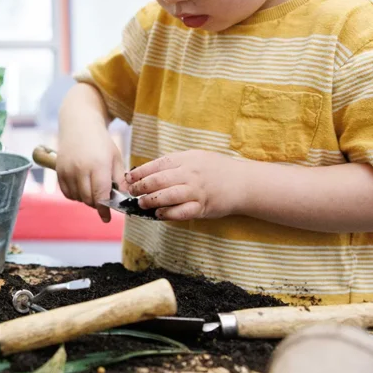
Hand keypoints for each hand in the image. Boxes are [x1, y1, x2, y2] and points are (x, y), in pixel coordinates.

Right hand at [55, 128, 127, 222]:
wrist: (79, 124)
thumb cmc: (101, 141)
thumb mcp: (115, 157)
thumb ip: (119, 179)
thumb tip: (122, 198)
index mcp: (98, 166)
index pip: (100, 196)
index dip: (104, 210)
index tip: (106, 218)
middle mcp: (80, 169)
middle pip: (88, 199)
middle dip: (97, 203)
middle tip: (103, 197)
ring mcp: (67, 170)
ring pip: (77, 198)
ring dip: (86, 198)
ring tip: (92, 187)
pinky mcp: (58, 171)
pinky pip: (67, 193)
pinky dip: (75, 194)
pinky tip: (82, 185)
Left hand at [126, 150, 244, 220]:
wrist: (243, 182)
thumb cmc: (215, 169)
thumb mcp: (195, 157)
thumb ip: (174, 163)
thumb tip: (146, 171)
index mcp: (186, 159)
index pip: (156, 165)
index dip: (139, 172)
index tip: (129, 178)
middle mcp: (190, 174)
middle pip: (158, 180)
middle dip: (140, 187)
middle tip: (132, 192)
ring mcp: (196, 191)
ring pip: (167, 196)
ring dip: (151, 201)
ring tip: (142, 203)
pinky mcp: (202, 206)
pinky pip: (181, 212)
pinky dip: (167, 214)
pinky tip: (159, 214)